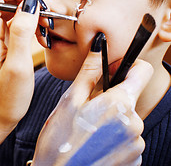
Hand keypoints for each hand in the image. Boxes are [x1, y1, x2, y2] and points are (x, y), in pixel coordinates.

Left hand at [0, 0, 50, 165]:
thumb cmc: (5, 99)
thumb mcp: (18, 66)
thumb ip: (23, 31)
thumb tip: (30, 3)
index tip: (37, 5)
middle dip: (29, 2)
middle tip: (46, 21)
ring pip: (13, 8)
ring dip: (32, 15)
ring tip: (45, 32)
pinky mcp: (2, 41)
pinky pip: (16, 22)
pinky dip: (31, 25)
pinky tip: (39, 38)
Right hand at [32, 47, 152, 165]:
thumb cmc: (59, 140)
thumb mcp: (70, 100)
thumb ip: (89, 71)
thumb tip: (99, 47)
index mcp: (119, 105)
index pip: (142, 71)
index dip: (129, 66)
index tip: (113, 71)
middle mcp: (134, 124)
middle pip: (130, 96)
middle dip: (112, 97)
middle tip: (90, 108)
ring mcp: (136, 144)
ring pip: (128, 117)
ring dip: (113, 118)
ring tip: (91, 129)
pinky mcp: (134, 160)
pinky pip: (128, 137)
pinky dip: (116, 135)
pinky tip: (96, 142)